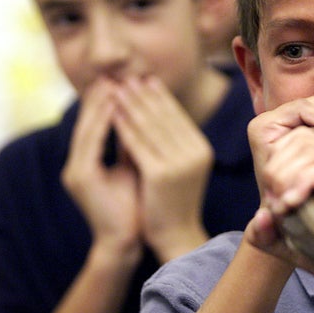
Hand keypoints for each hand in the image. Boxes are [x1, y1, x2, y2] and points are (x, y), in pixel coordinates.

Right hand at [61, 78, 141, 262]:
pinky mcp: (81, 178)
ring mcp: (75, 171)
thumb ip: (132, 145)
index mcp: (87, 162)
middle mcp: (77, 164)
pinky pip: (90, 143)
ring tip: (113, 84)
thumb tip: (143, 119)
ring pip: (87, 128)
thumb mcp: (133, 168)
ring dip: (99, 105)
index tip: (121, 81)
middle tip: (114, 74)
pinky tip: (113, 107)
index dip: (106, 101)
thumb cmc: (133, 206)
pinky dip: (101, 123)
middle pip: (87, 122)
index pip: (96, 124)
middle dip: (100, 98)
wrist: (126, 241)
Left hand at [112, 76, 211, 261]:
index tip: (145, 79)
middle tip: (128, 76)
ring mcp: (180, 163)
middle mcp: (195, 153)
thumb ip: (171, 141)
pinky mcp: (161, 174)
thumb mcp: (179, 166)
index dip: (160, 96)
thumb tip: (155, 109)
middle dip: (144, 95)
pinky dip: (123, 125)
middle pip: (164, 116)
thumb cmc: (173, 201)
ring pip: (150, 126)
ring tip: (117, 88)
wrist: (175, 236)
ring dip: (131, 104)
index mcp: (202, 149)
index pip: (178, 116)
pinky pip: (137, 143)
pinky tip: (111, 113)